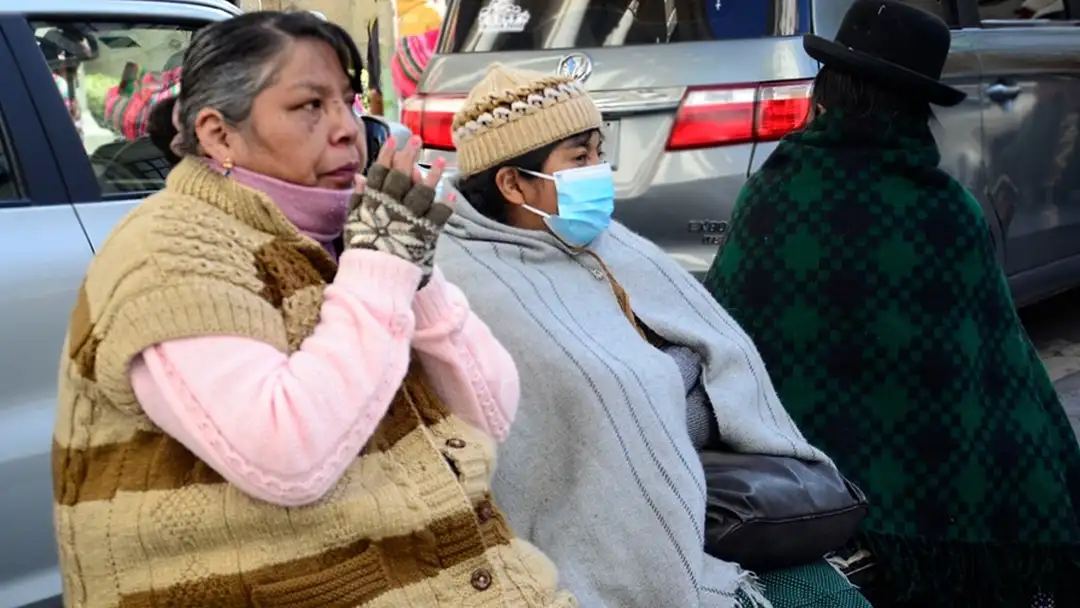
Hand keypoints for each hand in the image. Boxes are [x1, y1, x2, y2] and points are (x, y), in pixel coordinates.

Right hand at [344, 136, 451, 283]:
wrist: (376, 277)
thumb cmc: (363, 251)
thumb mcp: (355, 223)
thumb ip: (359, 200)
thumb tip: (360, 178)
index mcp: (373, 203)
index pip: (380, 174)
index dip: (387, 156)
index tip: (393, 140)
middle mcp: (392, 207)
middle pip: (402, 176)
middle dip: (409, 155)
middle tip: (416, 139)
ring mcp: (410, 219)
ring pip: (423, 192)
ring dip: (433, 175)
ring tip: (440, 160)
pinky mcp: (425, 233)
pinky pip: (438, 215)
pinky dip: (445, 205)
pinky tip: (451, 194)